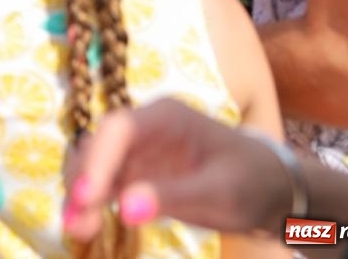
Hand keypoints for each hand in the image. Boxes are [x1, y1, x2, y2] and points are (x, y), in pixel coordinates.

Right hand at [63, 99, 287, 239]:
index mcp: (164, 117)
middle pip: (98, 147)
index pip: (118, 129)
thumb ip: (173, 197)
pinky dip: (93, 205)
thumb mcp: (220, 192)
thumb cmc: (253, 182)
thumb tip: (125, 209)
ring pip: (95, 167)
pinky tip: (86, 226)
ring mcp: (137, 151)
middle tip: (75, 221)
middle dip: (83, 182)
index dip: (96, 160)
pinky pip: (105, 186)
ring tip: (77, 229)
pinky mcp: (136, 174)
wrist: (272, 190)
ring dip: (82, 196)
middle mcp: (143, 129)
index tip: (85, 197)